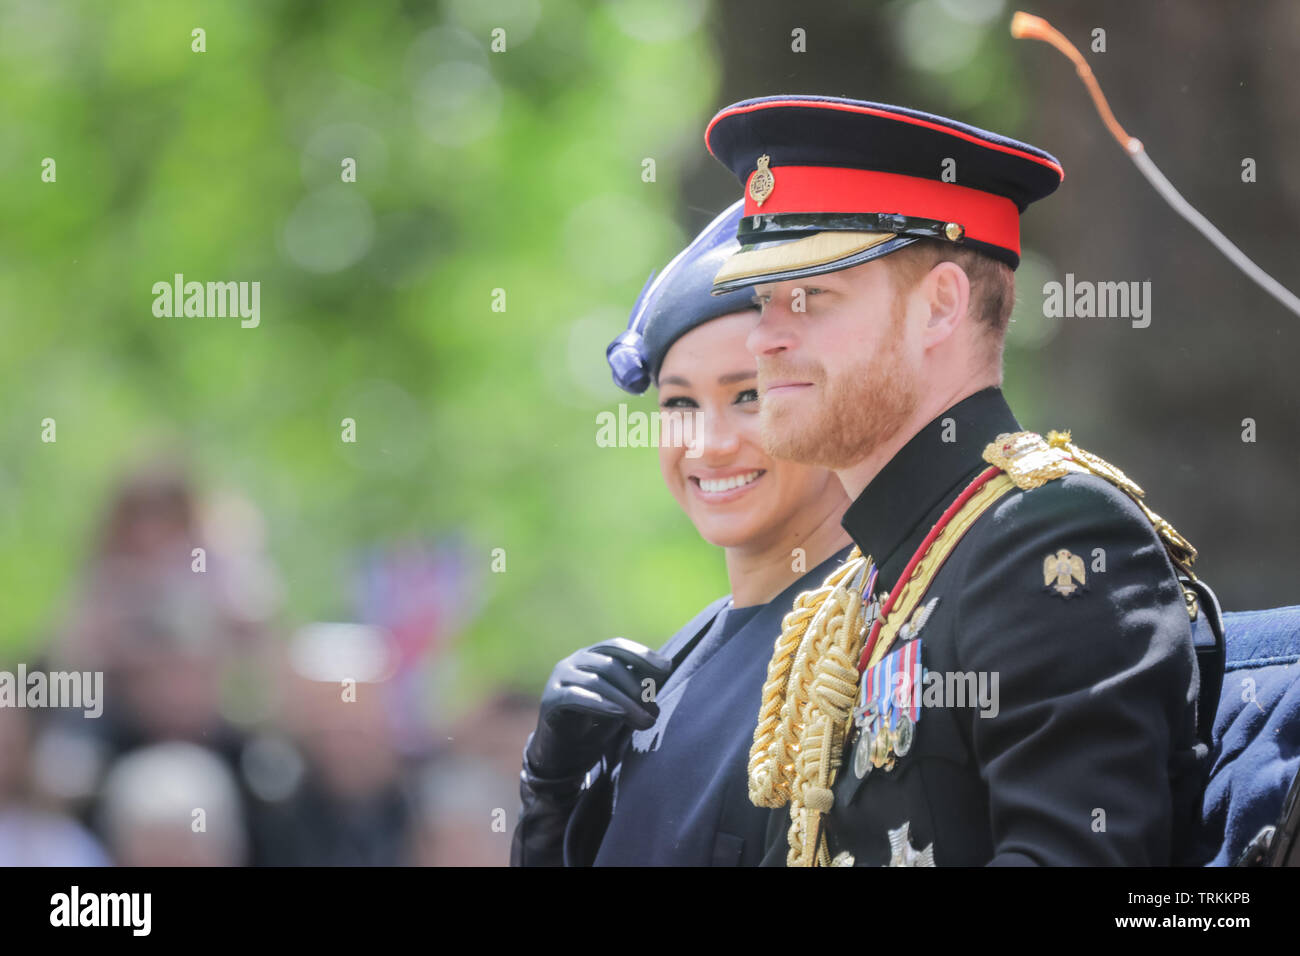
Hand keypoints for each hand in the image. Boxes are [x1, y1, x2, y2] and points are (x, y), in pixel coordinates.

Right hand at [524, 638, 671, 780]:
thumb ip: (637, 690)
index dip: (642, 654)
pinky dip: (600, 704)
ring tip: (645, 721)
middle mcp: (573, 662)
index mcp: (591, 656)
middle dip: (636, 687)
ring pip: (596, 682)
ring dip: (625, 702)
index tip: (666, 668)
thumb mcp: (622, 704)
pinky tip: (619, 713)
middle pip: (609, 665)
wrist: (563, 754)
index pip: (617, 646)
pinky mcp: (549, 700)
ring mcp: (559, 679)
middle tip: (653, 711)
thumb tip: (663, 677)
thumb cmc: (596, 724)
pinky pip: (575, 697)